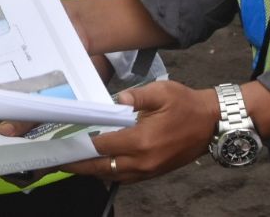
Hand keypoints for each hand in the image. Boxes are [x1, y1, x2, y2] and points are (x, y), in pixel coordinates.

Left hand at [59, 81, 218, 181]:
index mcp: (142, 140)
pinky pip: (124, 178)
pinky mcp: (153, 172)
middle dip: (78, 165)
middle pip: (101, 167)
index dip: (79, 144)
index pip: (102, 145)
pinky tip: (98, 163)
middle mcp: (142, 160)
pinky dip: (108, 172)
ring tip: (72, 161)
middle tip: (57, 159)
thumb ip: (136, 97)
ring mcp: (148, 170)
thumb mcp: (162, 92)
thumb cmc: (186, 104)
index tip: (60, 143)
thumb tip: (118, 100)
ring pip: (111, 175)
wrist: (212, 123)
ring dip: (91, 170)